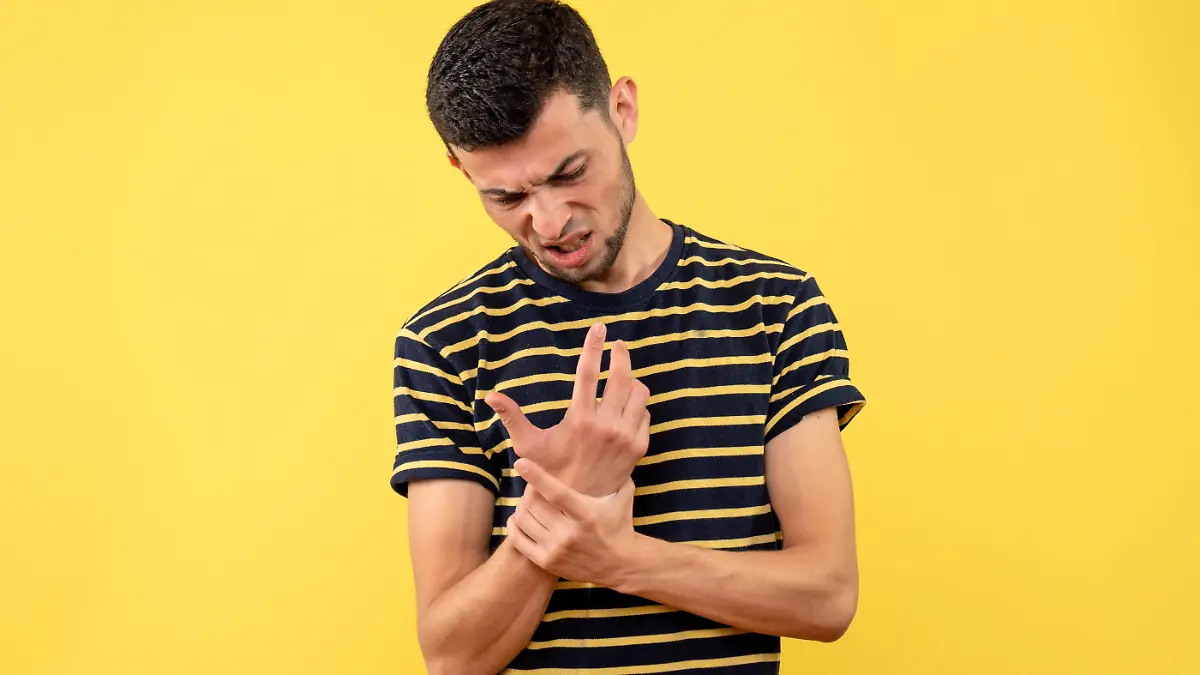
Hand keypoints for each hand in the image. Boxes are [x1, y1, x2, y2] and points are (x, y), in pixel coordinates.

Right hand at [484, 323, 649, 495]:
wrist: (578, 504)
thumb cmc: (549, 471)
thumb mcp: (528, 444)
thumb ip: (512, 417)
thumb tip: (490, 396)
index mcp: (579, 419)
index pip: (588, 372)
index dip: (593, 346)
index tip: (599, 328)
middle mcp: (606, 425)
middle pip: (621, 376)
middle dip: (620, 354)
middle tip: (617, 345)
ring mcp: (625, 436)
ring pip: (638, 393)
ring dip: (631, 380)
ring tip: (623, 377)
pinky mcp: (639, 447)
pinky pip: (645, 414)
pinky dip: (638, 405)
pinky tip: (627, 405)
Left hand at [506, 458, 639, 587]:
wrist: (621, 565)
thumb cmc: (620, 525)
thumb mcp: (623, 498)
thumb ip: (618, 474)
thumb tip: (611, 449)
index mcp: (587, 514)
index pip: (556, 493)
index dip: (536, 476)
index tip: (521, 463)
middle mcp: (569, 533)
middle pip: (534, 505)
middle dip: (528, 491)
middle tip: (532, 487)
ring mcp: (556, 550)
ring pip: (523, 520)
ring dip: (521, 506)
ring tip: (528, 501)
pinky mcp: (547, 562)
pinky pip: (518, 540)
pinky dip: (514, 525)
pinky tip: (520, 517)